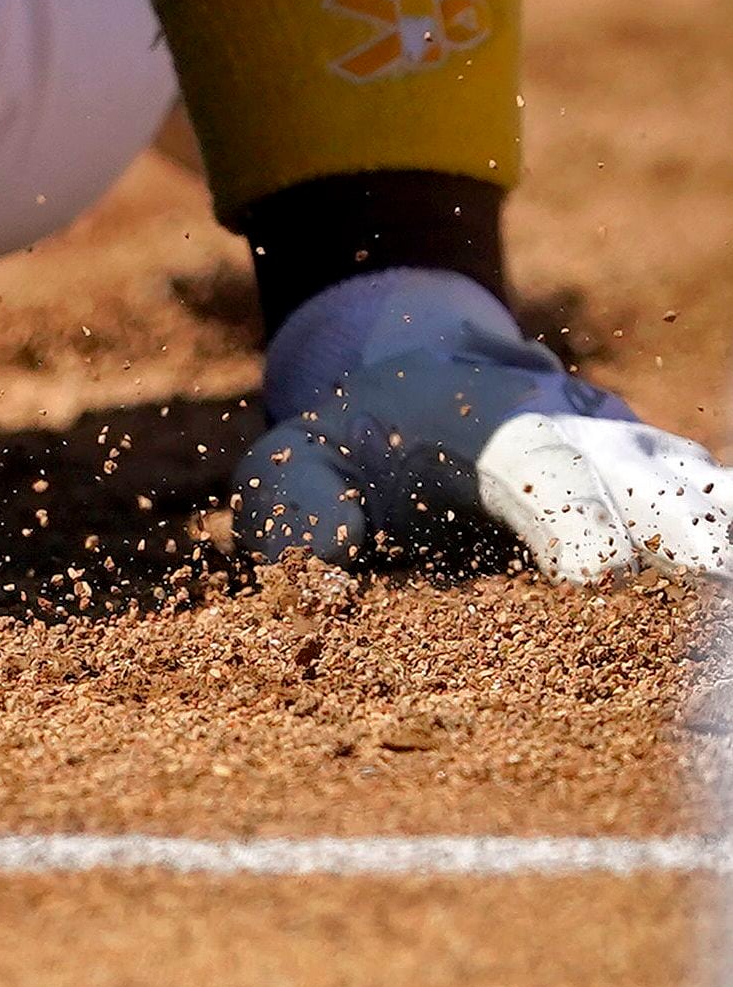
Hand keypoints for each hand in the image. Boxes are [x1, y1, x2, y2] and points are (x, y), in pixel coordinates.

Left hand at [240, 268, 732, 580]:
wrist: (413, 370)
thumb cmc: (353, 440)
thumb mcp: (297, 461)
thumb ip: (299, 506)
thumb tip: (326, 555)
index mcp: (498, 424)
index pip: (551, 469)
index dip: (577, 520)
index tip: (597, 579)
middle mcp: (585, 429)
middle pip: (651, 482)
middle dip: (682, 539)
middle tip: (702, 607)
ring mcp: (636, 450)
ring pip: (697, 489)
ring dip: (715, 540)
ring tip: (720, 615)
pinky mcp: (664, 475)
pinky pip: (711, 500)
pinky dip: (720, 535)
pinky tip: (717, 611)